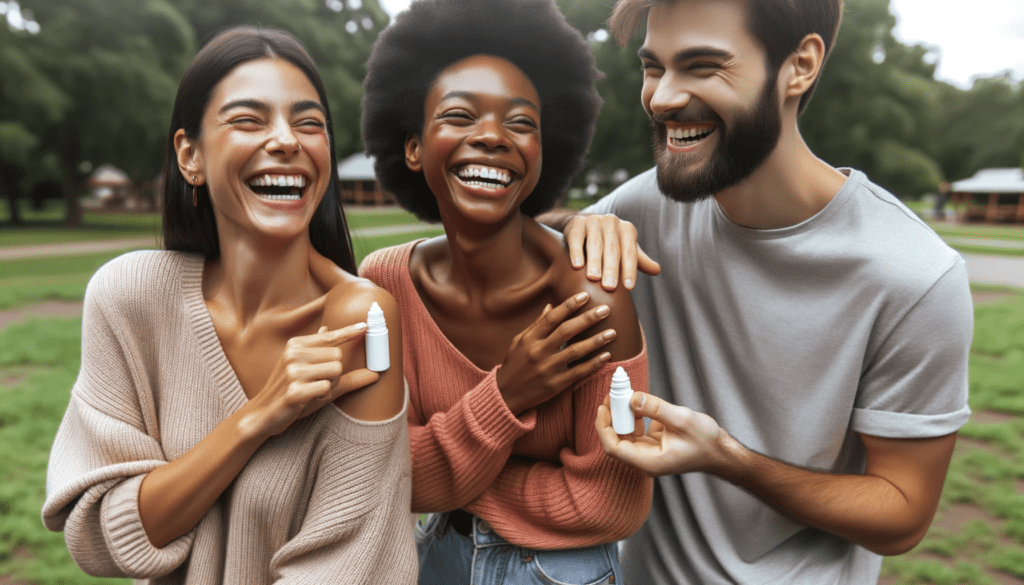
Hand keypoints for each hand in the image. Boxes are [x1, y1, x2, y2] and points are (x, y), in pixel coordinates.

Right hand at [243, 324, 379, 437]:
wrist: (263, 413)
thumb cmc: (290, 391)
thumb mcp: (310, 373)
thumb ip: (330, 359)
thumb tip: (349, 347)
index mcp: (295, 345)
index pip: (329, 336)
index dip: (349, 332)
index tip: (365, 326)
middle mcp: (293, 354)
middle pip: (338, 357)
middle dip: (335, 373)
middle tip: (317, 383)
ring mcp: (292, 371)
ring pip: (336, 371)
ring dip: (330, 385)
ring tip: (312, 391)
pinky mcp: (294, 390)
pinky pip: (328, 388)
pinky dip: (324, 396)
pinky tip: (307, 399)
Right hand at [496, 292, 615, 414]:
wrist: (505, 395)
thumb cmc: (514, 365)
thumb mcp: (519, 341)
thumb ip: (536, 325)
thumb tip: (550, 306)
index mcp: (530, 339)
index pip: (552, 317)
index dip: (569, 305)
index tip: (585, 295)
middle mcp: (538, 352)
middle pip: (567, 331)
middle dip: (588, 318)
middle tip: (605, 309)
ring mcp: (547, 369)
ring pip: (575, 351)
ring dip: (596, 341)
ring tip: (612, 332)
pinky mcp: (555, 385)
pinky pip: (578, 372)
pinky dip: (593, 364)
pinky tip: (606, 356)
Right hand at [564, 214, 660, 290]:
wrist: (584, 226)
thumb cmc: (609, 243)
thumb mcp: (624, 250)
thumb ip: (639, 260)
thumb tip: (657, 270)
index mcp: (626, 229)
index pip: (630, 251)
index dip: (630, 269)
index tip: (629, 287)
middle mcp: (612, 222)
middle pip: (613, 249)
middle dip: (611, 269)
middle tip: (609, 287)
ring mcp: (593, 220)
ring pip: (595, 244)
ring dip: (595, 262)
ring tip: (593, 278)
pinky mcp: (577, 223)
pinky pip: (577, 238)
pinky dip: (576, 252)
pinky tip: (577, 266)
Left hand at [596, 392, 727, 476]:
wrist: (721, 452)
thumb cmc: (706, 441)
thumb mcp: (682, 420)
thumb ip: (655, 409)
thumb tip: (632, 398)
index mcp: (648, 463)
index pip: (613, 448)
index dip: (604, 427)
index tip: (603, 407)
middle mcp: (645, 460)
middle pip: (617, 439)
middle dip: (612, 416)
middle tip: (613, 393)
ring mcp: (649, 453)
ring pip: (626, 433)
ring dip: (623, 414)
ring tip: (624, 393)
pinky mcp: (653, 444)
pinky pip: (637, 429)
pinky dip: (635, 415)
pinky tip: (639, 402)